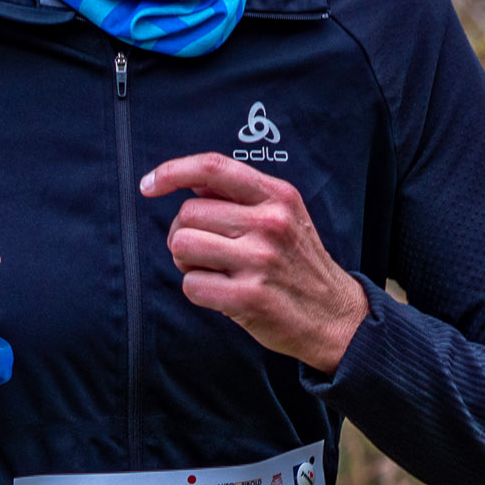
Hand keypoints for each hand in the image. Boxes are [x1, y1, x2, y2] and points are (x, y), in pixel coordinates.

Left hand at [140, 154, 367, 373]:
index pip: (214, 167)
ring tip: (216, 271)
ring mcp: (260, 260)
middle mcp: (270, 223)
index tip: (149, 186)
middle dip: (185, 234)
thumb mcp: (285, 216)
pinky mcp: (249, 298)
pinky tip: (223, 294)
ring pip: (182, 247)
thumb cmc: (300, 264)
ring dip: (188, 263)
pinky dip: (198, 291)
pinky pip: (191, 285)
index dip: (172, 172)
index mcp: (278, 196)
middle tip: (208, 253)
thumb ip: (241, 196)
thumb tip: (189, 182)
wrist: (336, 317)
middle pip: (187, 215)